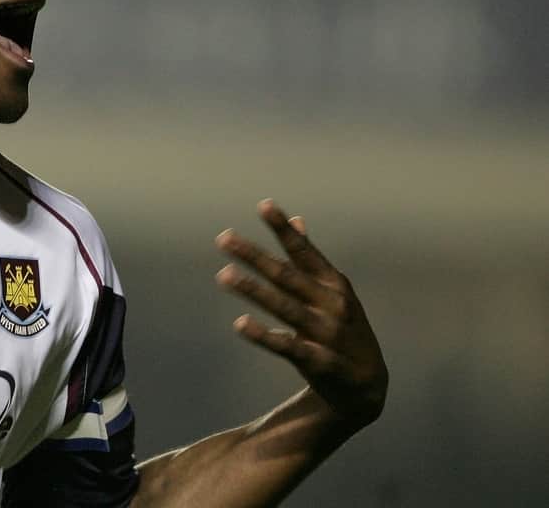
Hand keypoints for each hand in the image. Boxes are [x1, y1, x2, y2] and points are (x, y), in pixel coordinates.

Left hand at [214, 199, 386, 430]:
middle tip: (223, 238)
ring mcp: (328, 333)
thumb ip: (310, 258)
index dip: (284, 230)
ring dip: (254, 290)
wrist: (368, 387)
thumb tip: (296, 220)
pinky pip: (288, 346)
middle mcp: (332, 304)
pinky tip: (240, 323)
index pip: (304, 251)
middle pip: (287, 275)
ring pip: (285, 307)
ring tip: (223, 275)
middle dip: (255, 256)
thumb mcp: (333, 291)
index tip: (263, 205)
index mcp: (334, 283)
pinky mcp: (320, 362)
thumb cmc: (342, 330)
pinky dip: (265, 335)